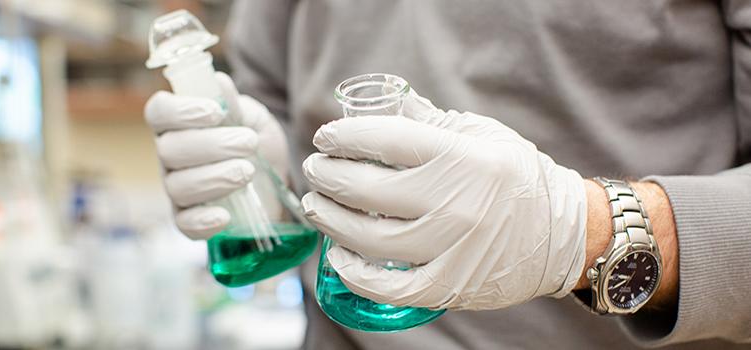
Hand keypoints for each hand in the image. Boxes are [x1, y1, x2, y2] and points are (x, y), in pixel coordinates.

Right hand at [144, 72, 288, 239]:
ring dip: (215, 178)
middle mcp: (171, 156)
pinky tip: (225, 214)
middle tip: (249, 142)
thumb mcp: (254, 118)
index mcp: (179, 124)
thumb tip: (218, 82)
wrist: (276, 181)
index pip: (158, 112)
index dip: (180, 111)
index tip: (214, 112)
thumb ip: (235, 104)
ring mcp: (178, 189)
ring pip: (178, 186)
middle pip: (169, 150)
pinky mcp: (190, 219)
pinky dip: (203, 221)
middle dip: (211, 146)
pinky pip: (184, 224)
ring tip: (248, 172)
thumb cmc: (255, 143)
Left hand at [300, 91, 587, 309]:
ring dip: (331, 220)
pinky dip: (356, 273)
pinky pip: (389, 287)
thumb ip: (431, 120)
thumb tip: (387, 102)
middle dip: (328, 176)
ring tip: (316, 206)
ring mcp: (451, 248)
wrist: (564, 234)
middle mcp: (454, 202)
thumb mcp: (481, 135)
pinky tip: (338, 256)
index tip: (324, 137)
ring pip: (369, 237)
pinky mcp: (450, 286)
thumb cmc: (516, 176)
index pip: (383, 140)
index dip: (344, 137)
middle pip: (368, 189)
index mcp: (461, 157)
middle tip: (314, 170)